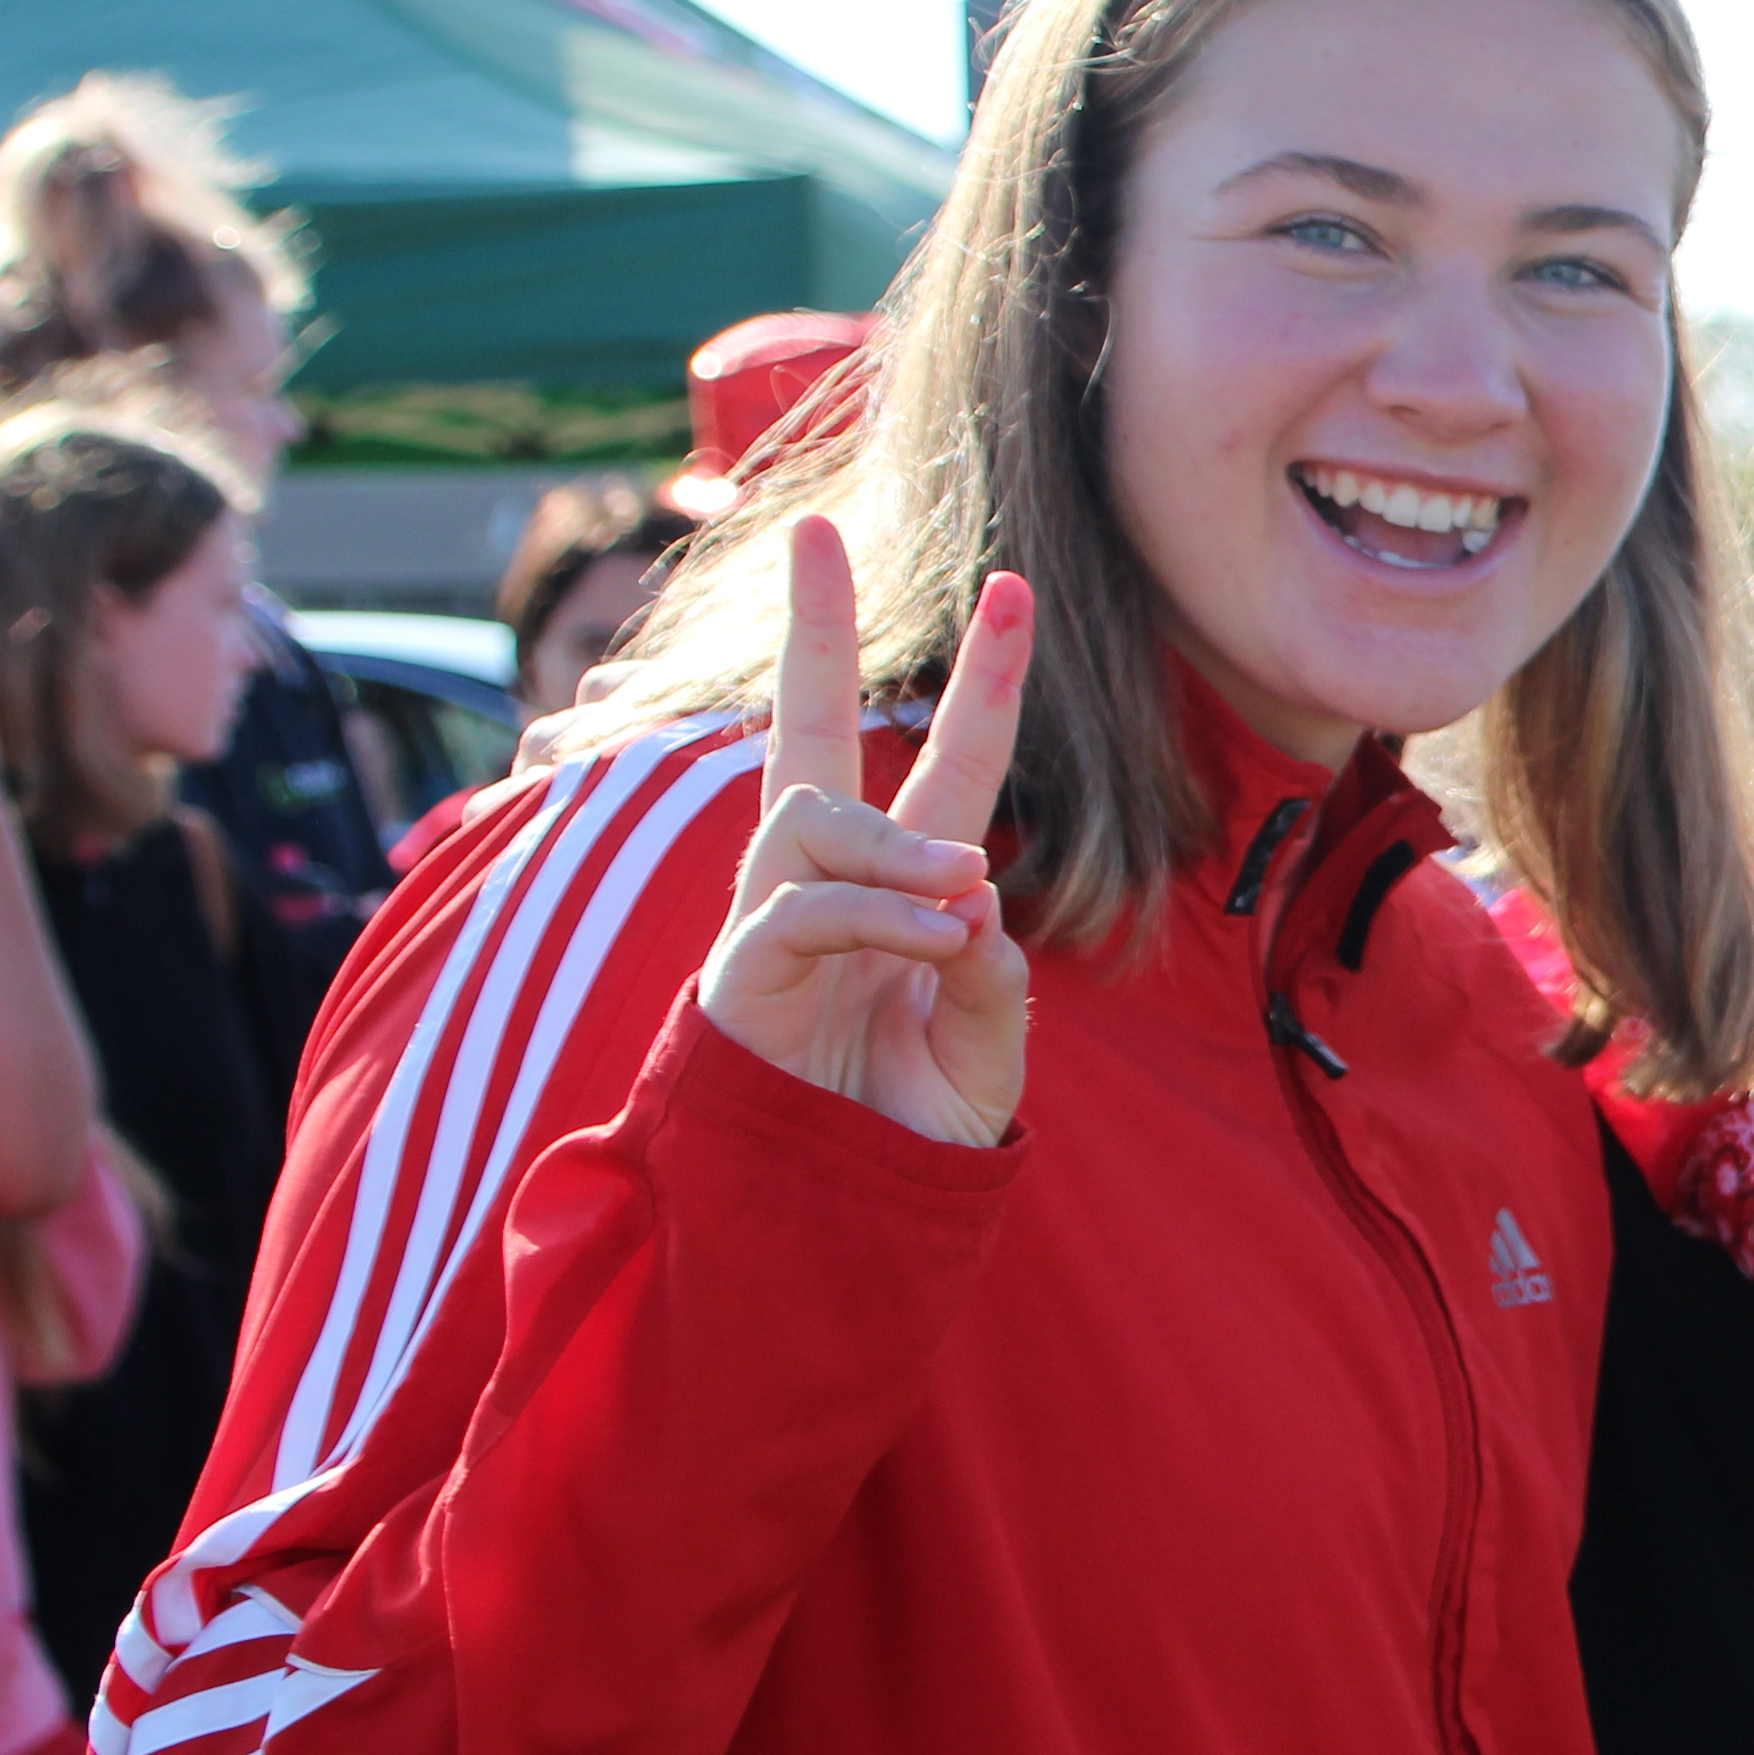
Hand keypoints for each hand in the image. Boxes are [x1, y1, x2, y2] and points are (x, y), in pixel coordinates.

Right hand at [698, 521, 1030, 1147]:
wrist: (839, 1222)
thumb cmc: (905, 1132)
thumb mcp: (985, 1052)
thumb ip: (991, 978)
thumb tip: (972, 900)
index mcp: (899, 888)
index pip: (942, 764)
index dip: (983, 683)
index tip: (1016, 589)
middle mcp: (822, 884)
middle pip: (804, 731)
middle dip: (811, 631)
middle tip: (813, 532)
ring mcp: (769, 923)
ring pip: (813, 822)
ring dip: (897, 844)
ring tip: (957, 889)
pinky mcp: (737, 978)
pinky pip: (802, 909)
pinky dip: (879, 915)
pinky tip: (934, 939)